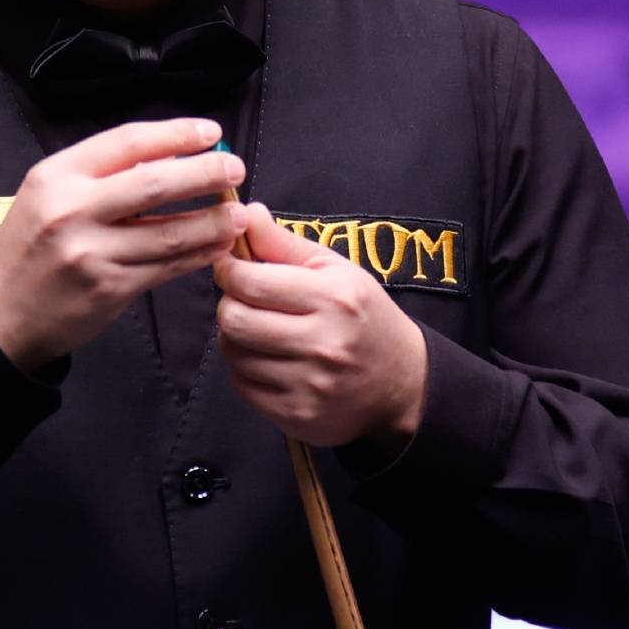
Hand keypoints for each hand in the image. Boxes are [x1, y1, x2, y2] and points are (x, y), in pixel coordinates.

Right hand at [0, 118, 245, 370]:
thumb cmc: (30, 244)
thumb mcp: (49, 192)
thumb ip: (101, 173)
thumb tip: (172, 154)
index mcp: (57, 176)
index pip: (127, 142)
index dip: (176, 134)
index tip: (210, 131)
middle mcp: (72, 211)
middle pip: (155, 183)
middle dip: (205, 173)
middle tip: (234, 168)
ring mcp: (91, 253)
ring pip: (169, 232)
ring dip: (213, 221)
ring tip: (239, 213)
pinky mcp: (109, 289)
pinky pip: (166, 267)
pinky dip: (198, 255)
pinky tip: (217, 245)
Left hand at [214, 203, 427, 449]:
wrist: (401, 383)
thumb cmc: (363, 316)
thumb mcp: (335, 270)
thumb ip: (284, 244)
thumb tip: (245, 212)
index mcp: (334, 298)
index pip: (251, 282)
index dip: (228, 270)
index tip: (229, 267)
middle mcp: (324, 343)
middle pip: (234, 320)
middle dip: (229, 305)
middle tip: (243, 300)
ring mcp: (311, 384)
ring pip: (234, 354)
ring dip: (235, 338)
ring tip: (259, 329)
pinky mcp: (298, 415)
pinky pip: (243, 386)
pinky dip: (245, 370)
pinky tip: (268, 359)